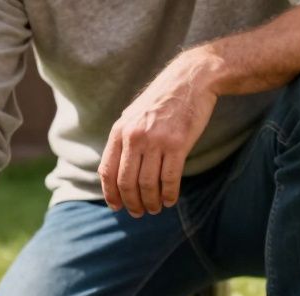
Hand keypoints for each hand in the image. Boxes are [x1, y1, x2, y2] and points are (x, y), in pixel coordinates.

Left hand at [99, 49, 220, 216]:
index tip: (117, 207)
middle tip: (138, 212)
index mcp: (120, 131)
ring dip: (150, 202)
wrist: (191, 79)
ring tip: (155, 209)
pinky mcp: (178, 144)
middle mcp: (134, 137)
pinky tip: (170, 200)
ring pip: (147, 184)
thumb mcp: (134, 115)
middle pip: (127, 182)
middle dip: (131, 203)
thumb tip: (111, 171)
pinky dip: (169, 194)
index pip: (108, 171)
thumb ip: (123, 140)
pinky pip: (169, 178)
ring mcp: (156, 140)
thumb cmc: (163, 100)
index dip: (111, 193)